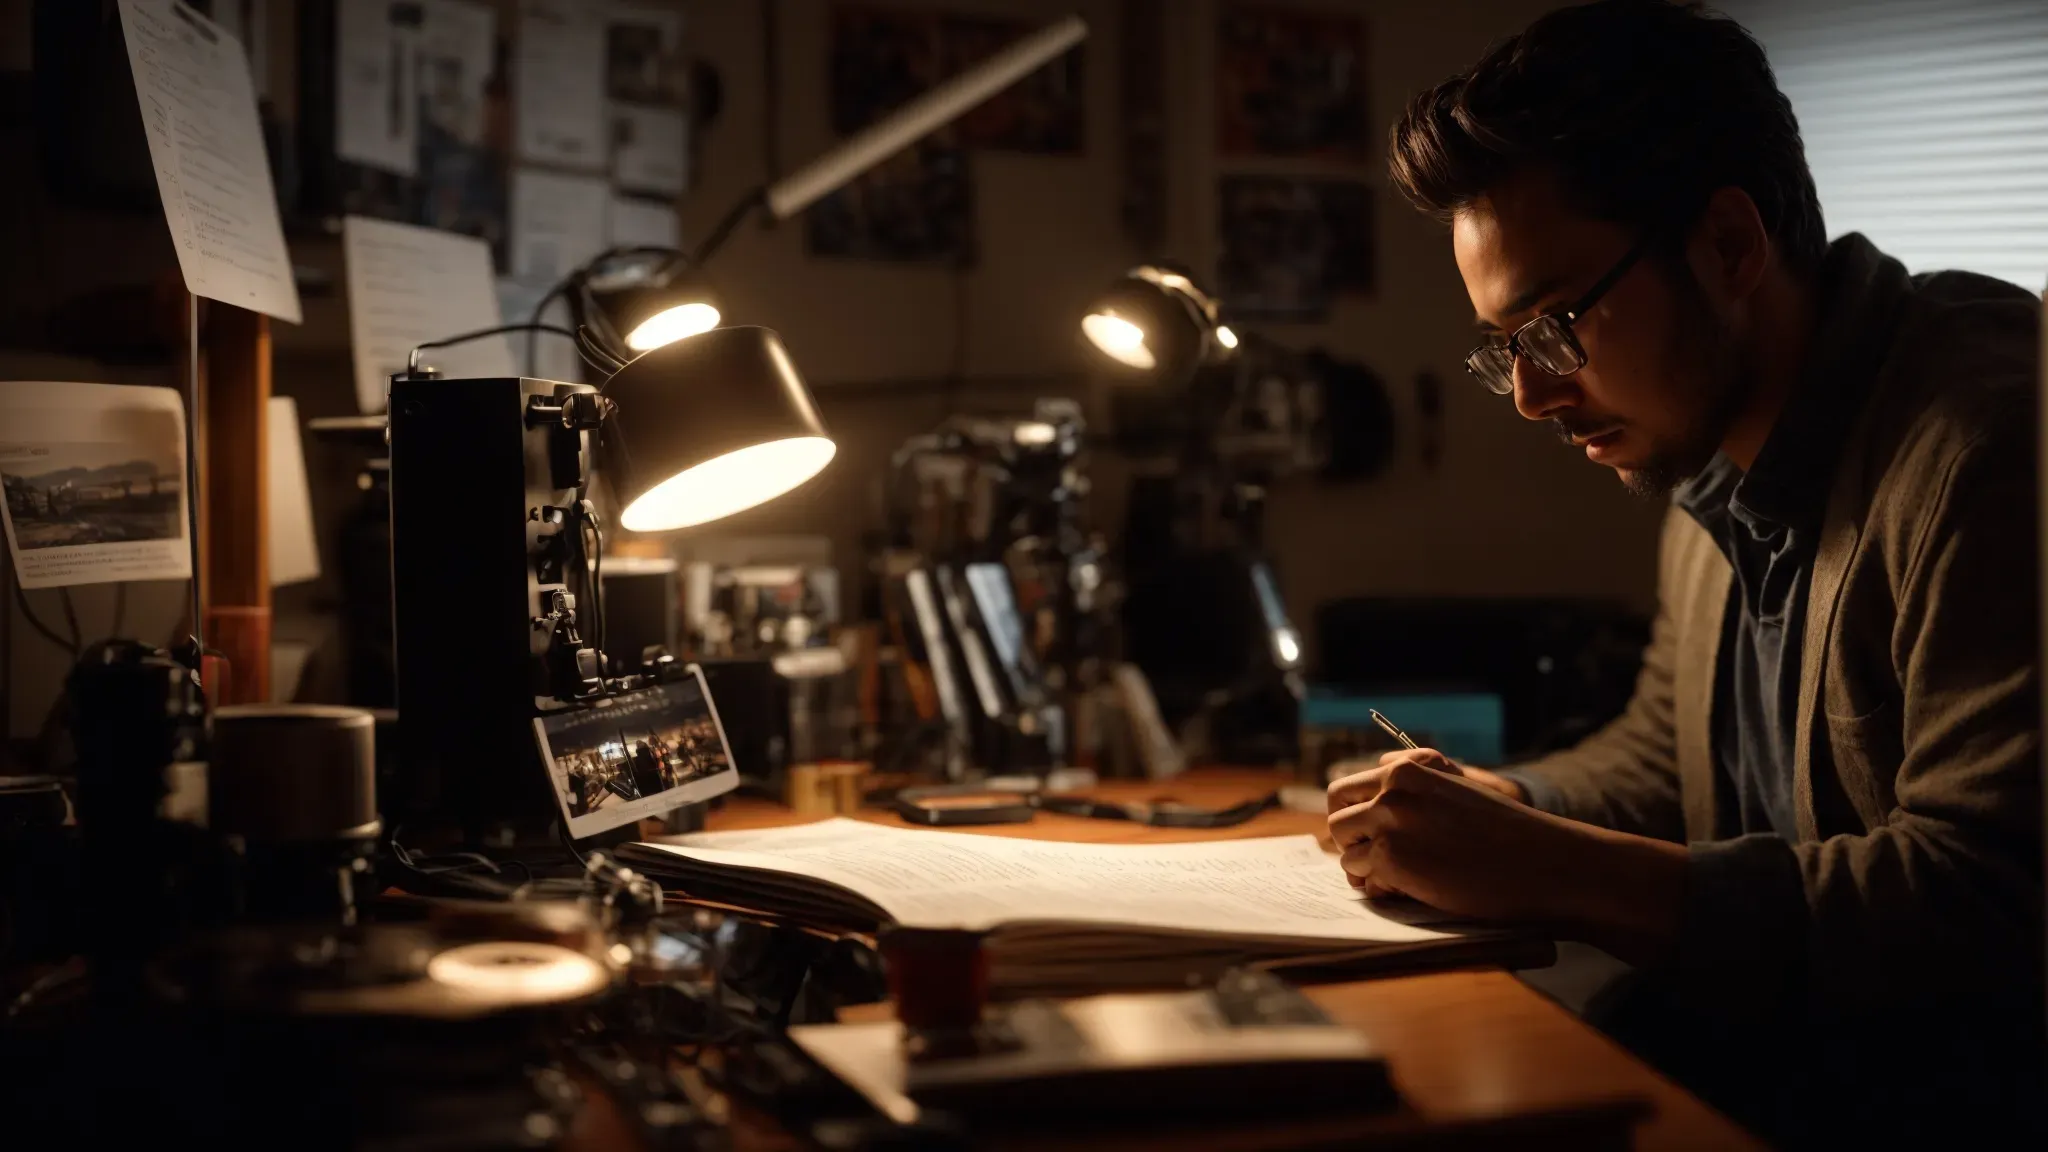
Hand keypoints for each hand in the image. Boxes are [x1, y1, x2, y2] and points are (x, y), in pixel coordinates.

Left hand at [1325, 752, 1687, 959]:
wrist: (1547, 864)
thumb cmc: (1509, 837)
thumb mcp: (1458, 794)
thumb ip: (1414, 791)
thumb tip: (1370, 797)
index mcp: (1409, 767)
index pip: (1348, 787)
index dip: (1356, 817)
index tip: (1370, 837)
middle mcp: (1394, 785)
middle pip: (1336, 815)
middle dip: (1350, 841)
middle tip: (1376, 863)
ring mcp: (1391, 819)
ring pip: (1344, 848)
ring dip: (1365, 869)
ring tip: (1400, 881)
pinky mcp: (1393, 856)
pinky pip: (1361, 878)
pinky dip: (1378, 890)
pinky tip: (1410, 892)